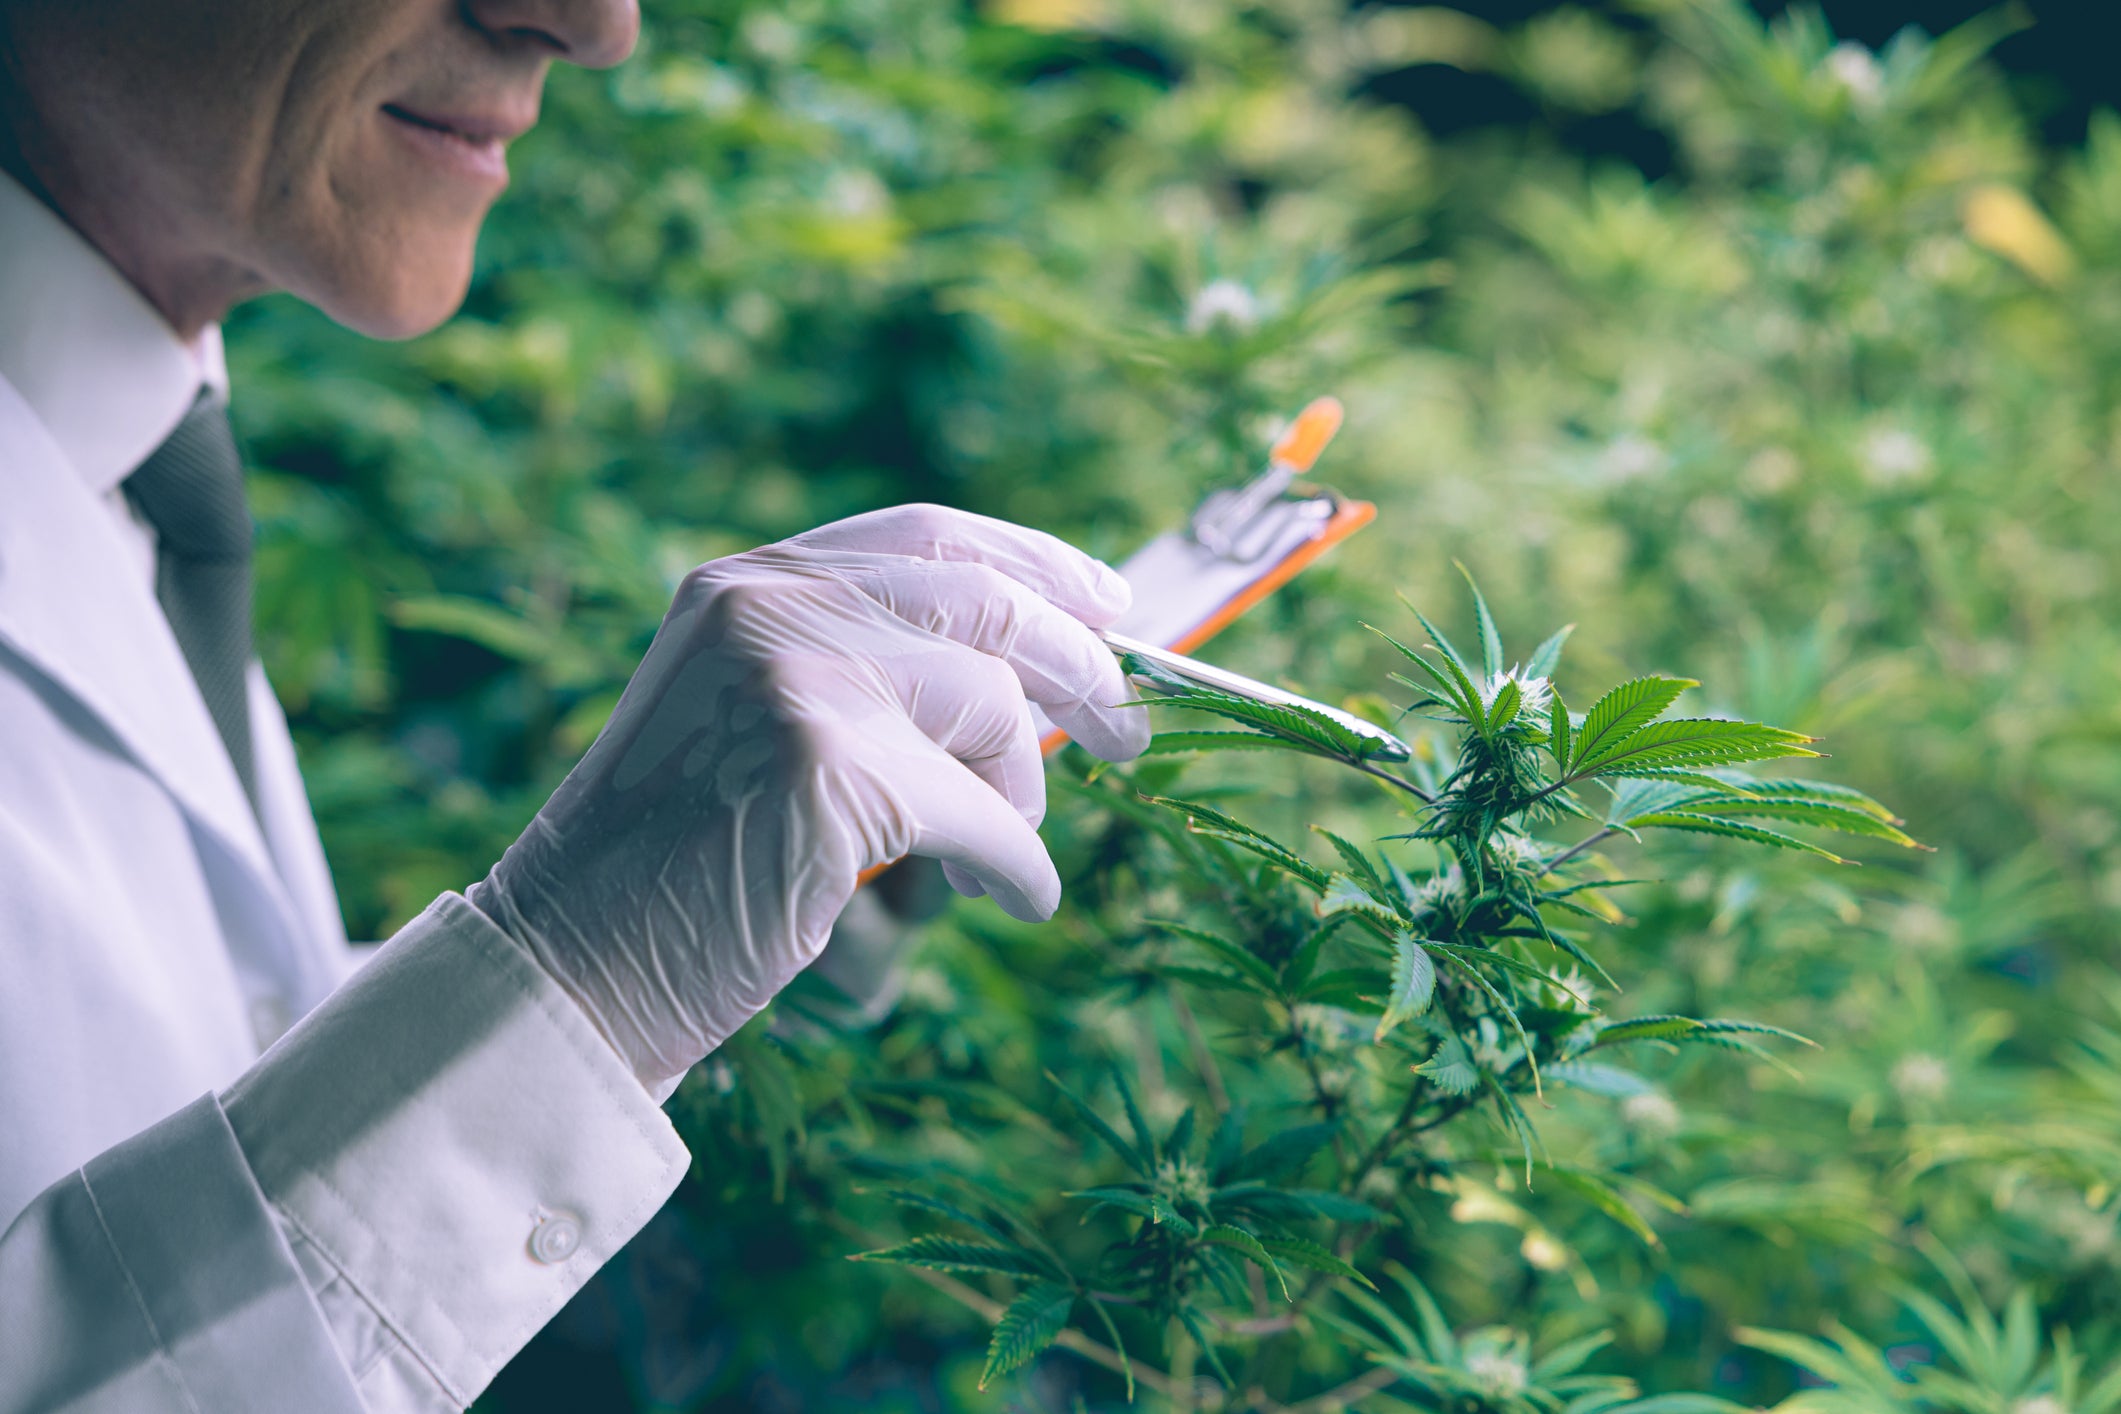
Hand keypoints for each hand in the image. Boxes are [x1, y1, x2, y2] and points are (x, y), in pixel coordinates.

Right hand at [468, 505, 1147, 1093]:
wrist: (572, 966)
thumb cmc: (675, 868)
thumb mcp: (754, 725)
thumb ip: (860, 670)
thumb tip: (1032, 675)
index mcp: (748, 584)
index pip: (930, 535)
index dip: (1037, 562)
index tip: (1111, 600)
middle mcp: (769, 605)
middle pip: (987, 600)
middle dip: (1082, 666)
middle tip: (1126, 735)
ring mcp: (796, 676)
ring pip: (992, 707)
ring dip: (1020, 795)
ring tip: (999, 856)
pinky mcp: (828, 768)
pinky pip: (983, 815)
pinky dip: (1017, 866)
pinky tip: (1016, 898)